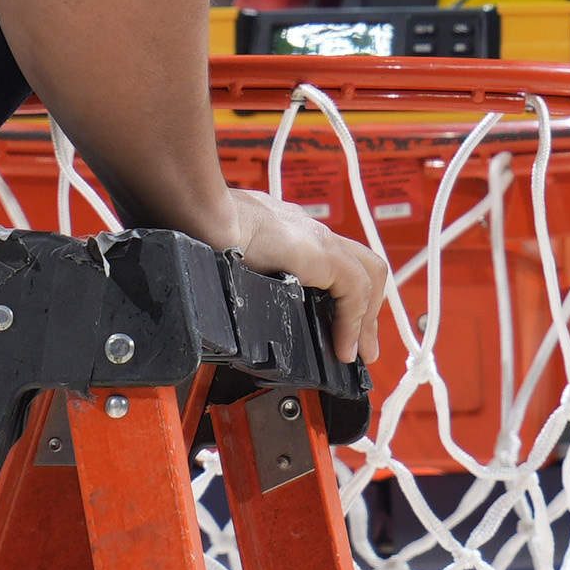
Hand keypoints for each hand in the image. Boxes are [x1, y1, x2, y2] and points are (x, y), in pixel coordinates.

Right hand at [213, 188, 392, 369]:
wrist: (201, 217)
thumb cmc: (203, 230)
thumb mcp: (232, 257)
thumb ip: (246, 269)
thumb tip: (236, 295)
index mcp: (289, 230)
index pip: (332, 258)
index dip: (342, 293)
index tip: (336, 323)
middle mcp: (310, 231)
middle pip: (362, 264)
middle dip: (368, 308)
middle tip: (361, 344)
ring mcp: (318, 238)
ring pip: (368, 275)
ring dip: (367, 318)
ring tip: (356, 352)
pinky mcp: (322, 253)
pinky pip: (355, 290)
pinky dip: (353, 323)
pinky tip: (342, 347)